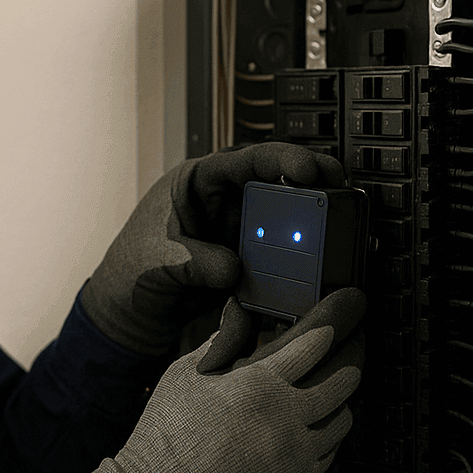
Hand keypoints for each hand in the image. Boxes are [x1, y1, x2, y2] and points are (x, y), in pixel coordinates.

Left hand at [80, 142, 344, 353]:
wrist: (130, 312)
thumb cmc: (131, 271)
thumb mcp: (159, 261)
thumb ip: (197, 262)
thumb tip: (234, 270)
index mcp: (198, 182)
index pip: (244, 161)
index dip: (281, 159)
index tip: (308, 169)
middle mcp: (225, 201)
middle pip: (276, 185)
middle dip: (311, 185)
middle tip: (341, 191)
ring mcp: (240, 231)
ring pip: (285, 222)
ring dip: (310, 227)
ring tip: (338, 234)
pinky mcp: (249, 261)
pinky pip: (279, 259)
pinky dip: (298, 265)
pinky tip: (319, 269)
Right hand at [85, 289, 364, 472]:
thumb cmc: (167, 439)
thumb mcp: (186, 375)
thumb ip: (221, 341)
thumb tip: (239, 313)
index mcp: (260, 383)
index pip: (315, 341)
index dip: (335, 320)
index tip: (344, 309)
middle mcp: (288, 417)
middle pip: (344, 378)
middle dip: (353, 353)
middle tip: (353, 341)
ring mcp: (297, 454)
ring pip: (344, 417)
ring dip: (342, 397)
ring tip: (331, 386)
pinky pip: (331, 452)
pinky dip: (329, 433)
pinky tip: (315, 425)